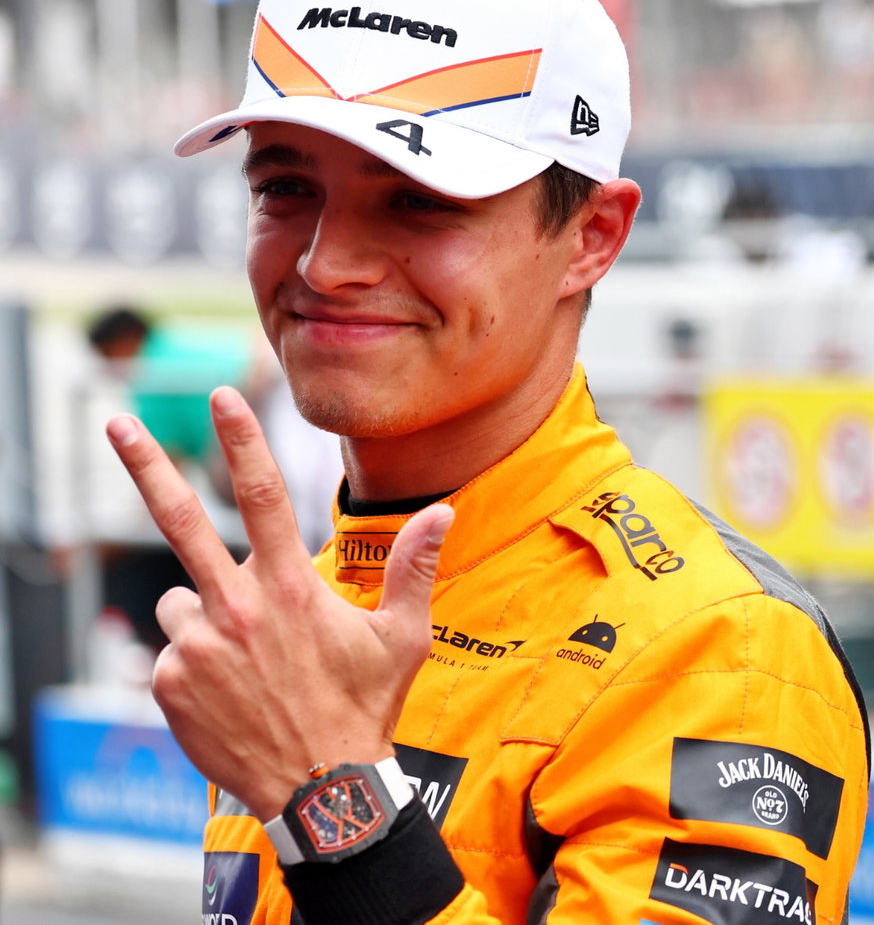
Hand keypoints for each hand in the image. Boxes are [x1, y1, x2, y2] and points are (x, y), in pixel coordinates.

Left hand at [107, 386, 452, 818]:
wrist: (319, 789)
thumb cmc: (365, 709)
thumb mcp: (402, 638)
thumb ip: (414, 568)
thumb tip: (443, 510)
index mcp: (292, 589)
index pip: (265, 496)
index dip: (243, 441)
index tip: (223, 398)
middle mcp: (237, 608)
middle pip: (182, 520)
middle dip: (149, 465)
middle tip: (116, 421)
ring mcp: (197, 647)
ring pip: (183, 601)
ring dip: (207, 614)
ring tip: (249, 661)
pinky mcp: (170, 683)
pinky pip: (175, 651)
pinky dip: (196, 660)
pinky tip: (233, 691)